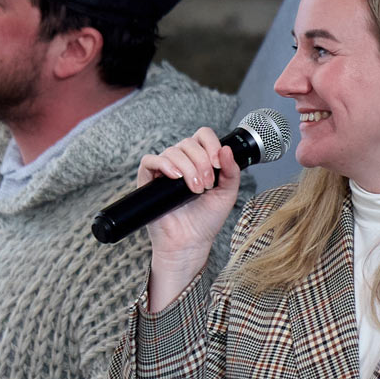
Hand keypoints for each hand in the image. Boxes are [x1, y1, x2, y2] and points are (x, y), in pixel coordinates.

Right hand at [137, 127, 240, 309]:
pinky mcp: (148, 180)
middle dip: (201, 163)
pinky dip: (163, 164)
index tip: (218, 165)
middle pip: (189, 143)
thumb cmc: (206, 220)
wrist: (190, 242)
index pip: (203, 136)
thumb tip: (226, 149)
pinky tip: (175, 177)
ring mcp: (164, 170)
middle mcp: (181, 161)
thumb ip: (232, 171)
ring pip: (173, 151)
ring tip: (194, 190)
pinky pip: (150, 161)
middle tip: (206, 186)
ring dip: (187, 169)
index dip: (211, 144)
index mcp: (199, 160)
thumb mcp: (227, 194)